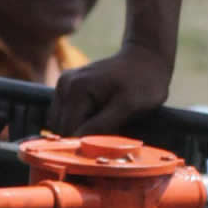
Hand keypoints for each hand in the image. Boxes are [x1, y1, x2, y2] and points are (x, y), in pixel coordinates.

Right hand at [48, 44, 172, 135]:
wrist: (146, 59)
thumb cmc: (143, 83)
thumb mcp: (128, 106)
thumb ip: (103, 125)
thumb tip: (79, 144)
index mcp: (76, 89)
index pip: (69, 132)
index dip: (86, 146)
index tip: (106, 149)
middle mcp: (64, 85)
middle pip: (63, 129)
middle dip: (83, 138)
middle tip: (111, 136)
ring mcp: (64, 85)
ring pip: (62, 124)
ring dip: (81, 131)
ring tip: (106, 125)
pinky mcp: (67, 88)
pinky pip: (65, 116)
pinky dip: (79, 123)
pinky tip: (98, 118)